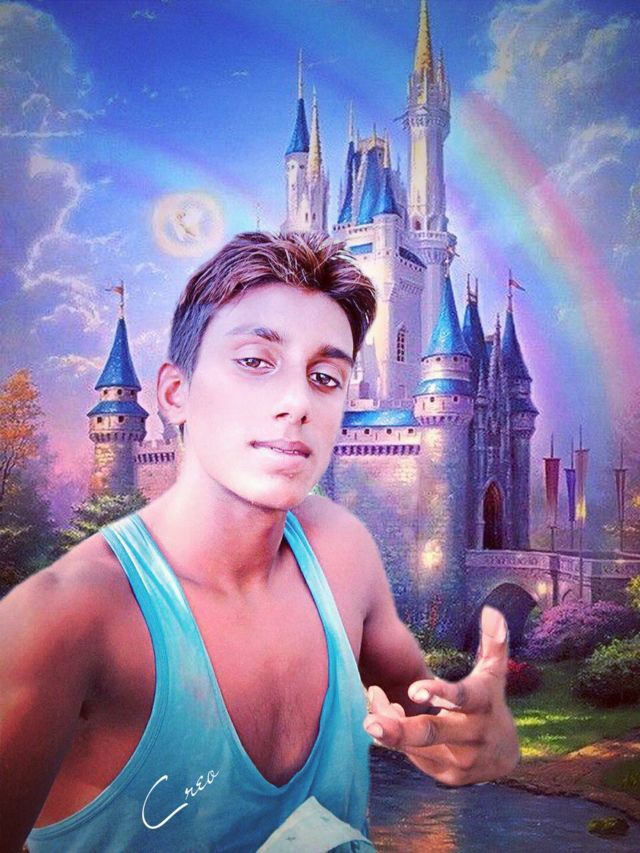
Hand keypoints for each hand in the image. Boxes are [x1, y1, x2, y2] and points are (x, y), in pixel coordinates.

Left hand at [362, 606, 520, 785]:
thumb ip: (493, 642)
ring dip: (390, 729)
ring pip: (417, 747)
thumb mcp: (493, 673)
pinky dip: (397, 742)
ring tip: (370, 708)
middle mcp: (472, 735)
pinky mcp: (448, 776)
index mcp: (482, 704)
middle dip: (400, 730)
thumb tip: (491, 610)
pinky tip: (383, 722)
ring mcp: (460, 760)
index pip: (461, 699)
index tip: (414, 689)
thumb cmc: (490, 701)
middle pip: (432, 733)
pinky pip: (415, 759)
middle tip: (369, 720)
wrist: (506, 755)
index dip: (438, 694)